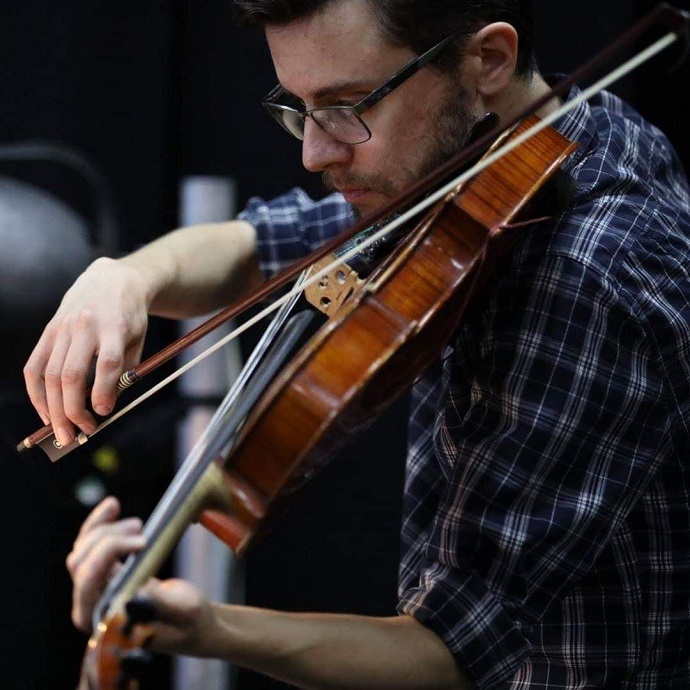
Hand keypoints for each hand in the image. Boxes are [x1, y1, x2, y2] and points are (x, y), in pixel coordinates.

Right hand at [24, 257, 149, 446]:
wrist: (112, 280)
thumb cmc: (129, 316)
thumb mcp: (138, 339)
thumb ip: (125, 371)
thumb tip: (106, 407)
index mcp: (114, 326)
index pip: (106, 363)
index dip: (103, 392)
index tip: (104, 414)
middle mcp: (84, 326)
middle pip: (71, 374)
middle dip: (72, 410)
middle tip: (78, 435)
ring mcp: (62, 328)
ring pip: (49, 375)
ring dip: (53, 409)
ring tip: (61, 433)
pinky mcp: (48, 331)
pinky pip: (34, 366)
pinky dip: (36, 393)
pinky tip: (44, 412)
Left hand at [67, 497, 214, 657]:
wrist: (191, 622)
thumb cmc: (189, 621)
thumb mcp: (183, 612)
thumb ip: (159, 605)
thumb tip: (133, 596)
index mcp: (103, 622)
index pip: (87, 583)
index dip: (107, 554)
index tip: (143, 541)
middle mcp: (91, 606)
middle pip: (80, 563)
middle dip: (108, 539)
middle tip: (141, 526)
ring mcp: (95, 589)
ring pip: (82, 551)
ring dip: (104, 529)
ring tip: (137, 523)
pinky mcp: (103, 574)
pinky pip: (90, 546)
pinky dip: (99, 524)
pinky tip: (113, 506)